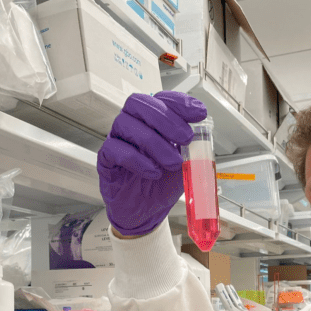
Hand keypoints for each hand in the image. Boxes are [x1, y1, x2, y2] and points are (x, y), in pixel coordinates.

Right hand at [98, 91, 207, 236]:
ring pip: (126, 124)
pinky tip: (152, 172)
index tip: (199, 113)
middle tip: (185, 138)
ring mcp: (117, 140)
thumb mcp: (186, 165)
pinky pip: (114, 149)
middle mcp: (133, 125)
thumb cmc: (162, 184)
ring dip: (154, 142)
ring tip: (171, 163)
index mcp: (152, 122)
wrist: (147, 211)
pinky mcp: (106, 160)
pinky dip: (137, 160)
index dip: (180, 102)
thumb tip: (204, 138)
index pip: (161, 99)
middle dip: (166, 118)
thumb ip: (193, 150)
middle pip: (140, 104)